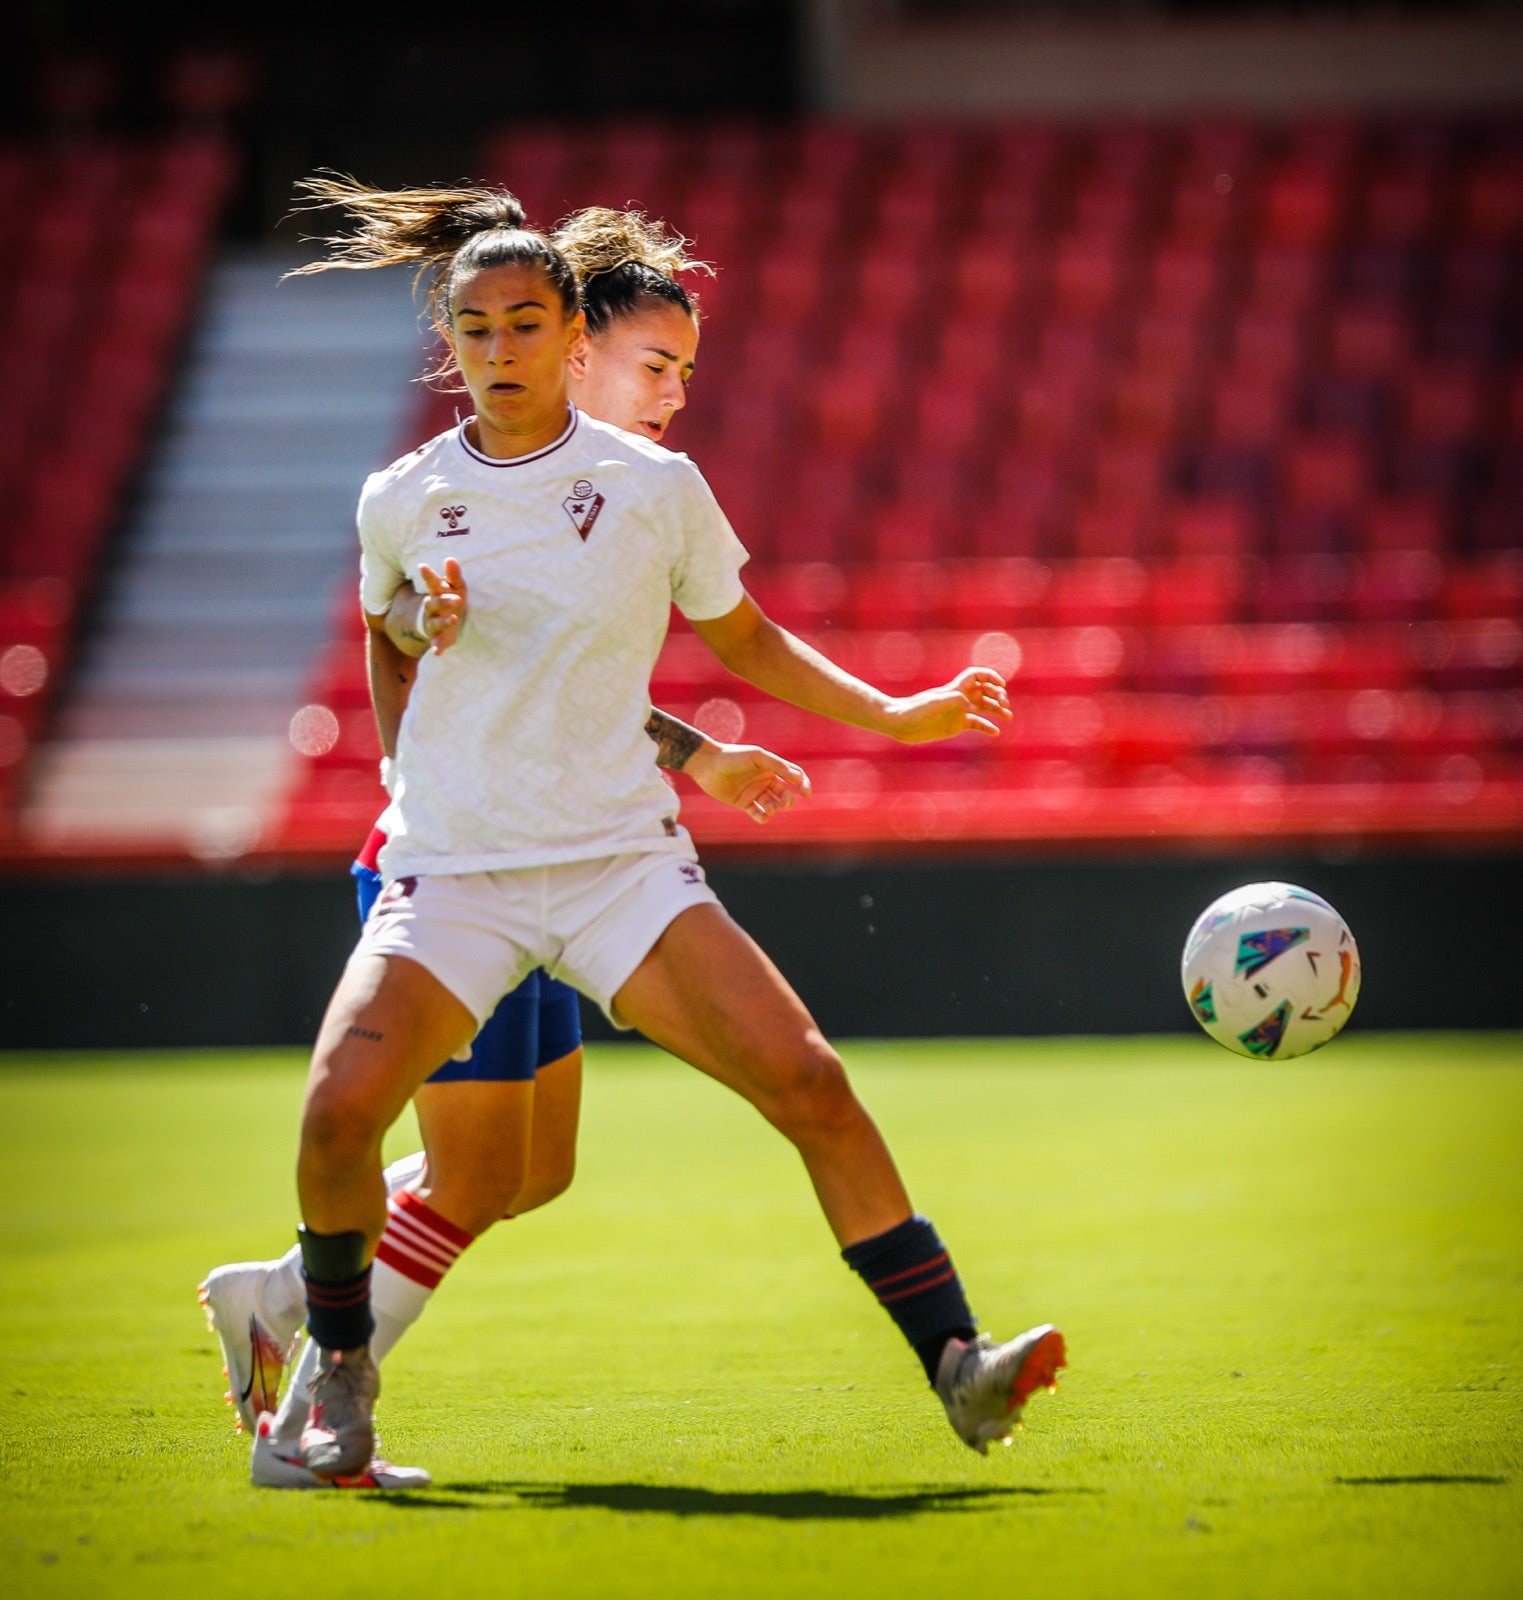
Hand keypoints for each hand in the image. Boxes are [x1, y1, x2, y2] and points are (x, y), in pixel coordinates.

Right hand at [416, 558, 467, 653]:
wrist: (438, 623)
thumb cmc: (449, 600)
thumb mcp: (454, 587)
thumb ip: (453, 575)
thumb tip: (450, 559)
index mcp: (437, 593)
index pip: (433, 583)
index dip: (428, 575)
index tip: (422, 566)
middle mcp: (432, 608)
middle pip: (435, 603)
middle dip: (445, 600)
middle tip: (458, 599)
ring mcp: (433, 623)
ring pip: (436, 622)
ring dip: (444, 621)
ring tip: (454, 619)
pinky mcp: (438, 638)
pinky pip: (436, 642)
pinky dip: (436, 647)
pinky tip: (437, 652)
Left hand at [686, 741, 811, 823]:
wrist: (707, 764)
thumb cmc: (733, 756)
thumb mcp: (757, 757)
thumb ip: (777, 765)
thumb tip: (797, 777)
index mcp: (771, 767)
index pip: (794, 776)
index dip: (803, 785)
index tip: (806, 793)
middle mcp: (764, 780)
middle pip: (785, 793)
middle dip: (788, 800)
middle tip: (785, 803)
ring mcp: (754, 792)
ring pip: (773, 804)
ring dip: (775, 808)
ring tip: (770, 807)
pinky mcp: (743, 803)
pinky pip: (758, 813)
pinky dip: (762, 817)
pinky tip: (762, 816)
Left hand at [882, 667, 1011, 743]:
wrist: (901, 724)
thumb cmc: (915, 710)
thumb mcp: (935, 703)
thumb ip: (953, 700)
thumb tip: (969, 705)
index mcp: (955, 689)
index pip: (978, 676)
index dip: (991, 676)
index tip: (1002, 685)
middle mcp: (960, 698)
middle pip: (985, 691)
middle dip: (998, 695)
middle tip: (1004, 705)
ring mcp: (959, 712)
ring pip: (984, 707)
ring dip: (997, 710)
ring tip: (1009, 717)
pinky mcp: (956, 725)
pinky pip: (976, 724)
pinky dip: (987, 727)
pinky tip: (996, 732)